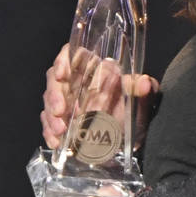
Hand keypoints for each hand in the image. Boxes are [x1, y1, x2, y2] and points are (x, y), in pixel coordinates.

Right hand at [40, 42, 159, 149]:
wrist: (133, 135)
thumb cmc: (134, 109)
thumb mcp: (140, 100)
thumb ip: (141, 89)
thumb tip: (146, 83)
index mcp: (94, 70)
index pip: (73, 55)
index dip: (63, 61)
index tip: (62, 75)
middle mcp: (77, 82)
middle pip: (55, 80)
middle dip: (54, 96)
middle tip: (60, 112)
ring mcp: (67, 101)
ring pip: (50, 101)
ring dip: (51, 117)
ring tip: (60, 131)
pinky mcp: (63, 119)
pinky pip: (49, 122)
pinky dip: (50, 132)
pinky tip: (55, 141)